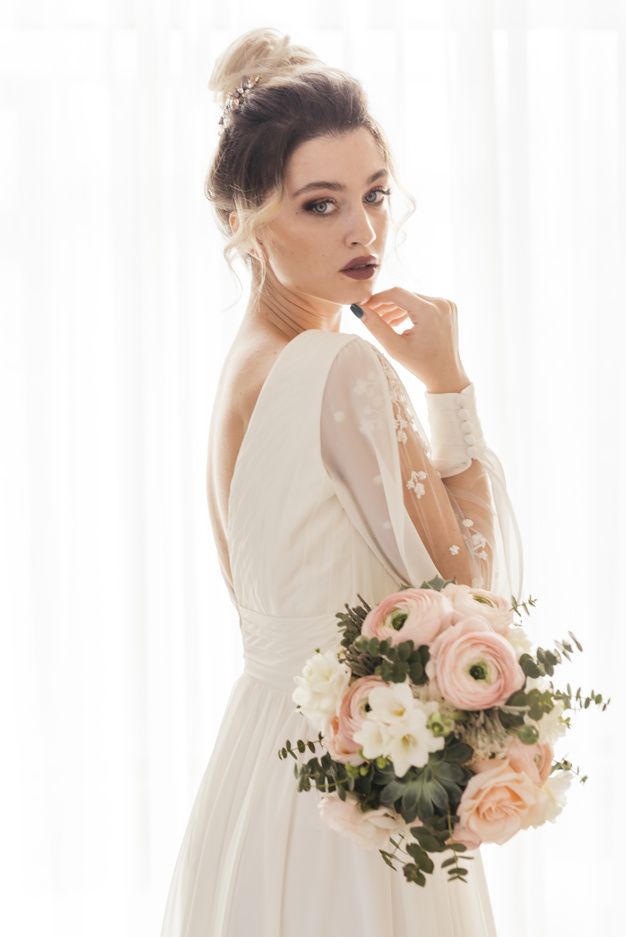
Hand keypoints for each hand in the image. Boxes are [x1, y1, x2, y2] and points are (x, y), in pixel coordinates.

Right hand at [354, 288, 470, 391]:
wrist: (446, 375)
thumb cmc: (422, 365)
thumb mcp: (395, 347)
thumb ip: (376, 326)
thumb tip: (358, 309)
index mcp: (429, 311)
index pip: (397, 293)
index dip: (378, 298)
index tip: (365, 306)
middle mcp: (441, 303)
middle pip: (405, 295)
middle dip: (387, 305)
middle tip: (371, 315)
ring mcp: (447, 304)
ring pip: (413, 298)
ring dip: (397, 308)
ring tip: (384, 322)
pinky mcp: (448, 307)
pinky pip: (423, 303)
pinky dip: (409, 310)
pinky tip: (397, 322)